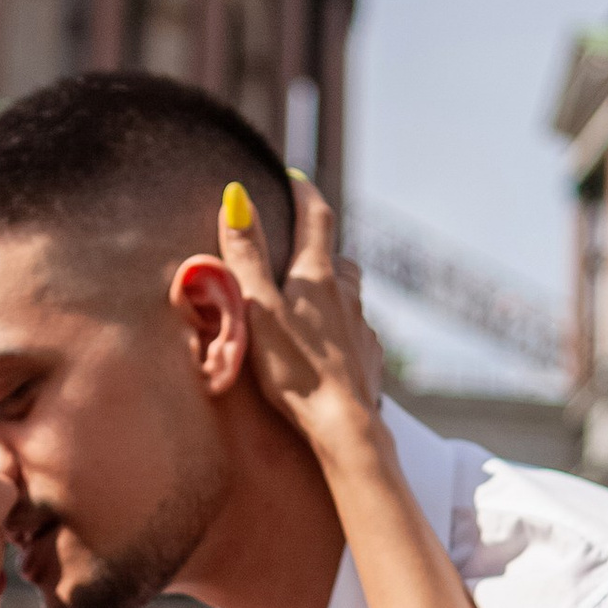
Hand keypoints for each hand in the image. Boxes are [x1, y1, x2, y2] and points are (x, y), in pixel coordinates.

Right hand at [216, 174, 384, 441]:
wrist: (344, 427)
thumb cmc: (295, 370)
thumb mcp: (257, 306)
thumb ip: (246, 253)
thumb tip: (237, 197)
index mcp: (318, 276)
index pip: (316, 218)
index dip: (304, 193)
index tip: (295, 179)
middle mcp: (348, 294)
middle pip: (337, 259)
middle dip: (318, 250)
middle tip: (296, 253)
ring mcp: (363, 328)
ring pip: (349, 297)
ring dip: (331, 293)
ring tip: (307, 307)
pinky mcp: (370, 359)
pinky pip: (356, 334)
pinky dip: (340, 332)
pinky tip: (325, 352)